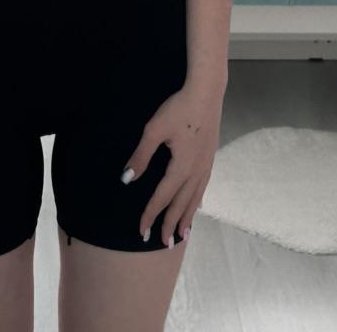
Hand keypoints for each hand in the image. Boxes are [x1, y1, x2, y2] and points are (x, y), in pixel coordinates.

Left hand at [120, 81, 226, 246]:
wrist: (207, 93)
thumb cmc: (179, 109)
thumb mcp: (154, 130)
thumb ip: (141, 156)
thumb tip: (126, 180)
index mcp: (181, 167)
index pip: (162, 198)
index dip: (150, 215)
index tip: (141, 232)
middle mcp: (196, 171)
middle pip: (181, 204)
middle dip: (170, 224)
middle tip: (163, 243)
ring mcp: (206, 165)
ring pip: (195, 198)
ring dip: (187, 217)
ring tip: (183, 235)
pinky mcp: (210, 157)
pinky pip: (203, 187)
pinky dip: (197, 201)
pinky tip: (196, 205)